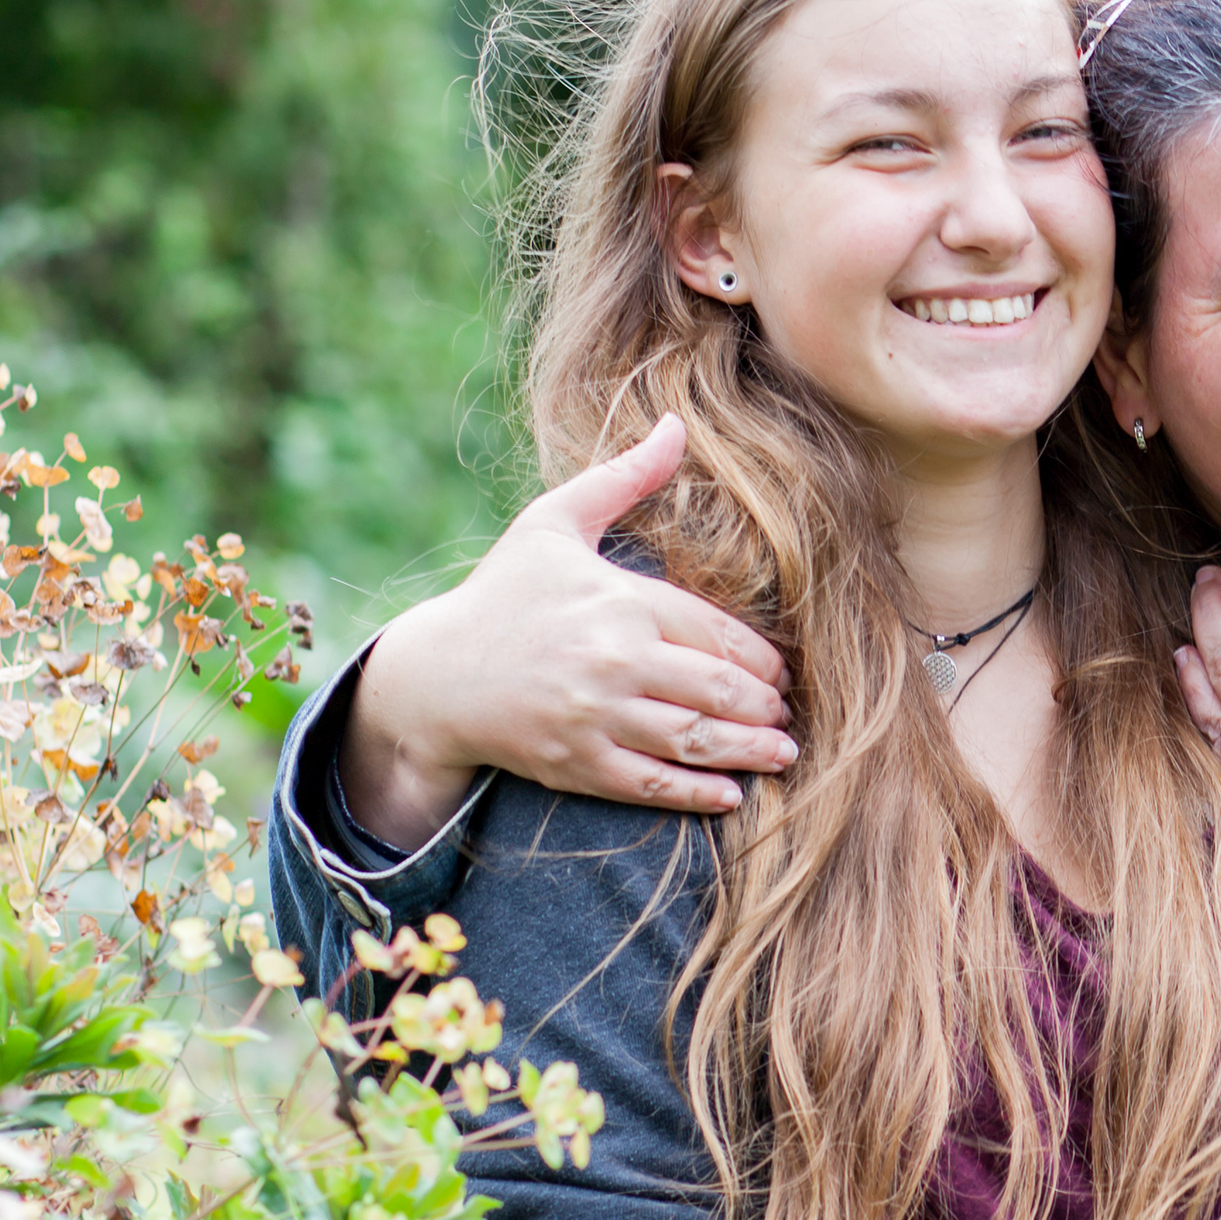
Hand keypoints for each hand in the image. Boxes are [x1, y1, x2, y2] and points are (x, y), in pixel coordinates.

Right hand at [341, 415, 797, 847]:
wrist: (433, 674)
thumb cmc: (502, 593)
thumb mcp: (554, 522)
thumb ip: (623, 477)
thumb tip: (677, 424)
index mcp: (619, 600)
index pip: (717, 632)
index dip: (761, 657)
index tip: (783, 671)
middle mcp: (612, 660)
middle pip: (717, 688)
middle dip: (764, 705)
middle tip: (787, 713)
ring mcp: (593, 715)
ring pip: (694, 738)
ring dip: (749, 750)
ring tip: (783, 751)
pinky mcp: (574, 762)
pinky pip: (650, 784)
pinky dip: (697, 793)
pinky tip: (732, 795)